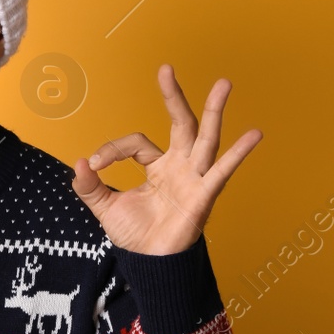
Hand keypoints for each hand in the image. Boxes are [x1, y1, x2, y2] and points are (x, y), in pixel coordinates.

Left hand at [72, 64, 260, 255]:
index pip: (137, 143)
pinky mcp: (203, 196)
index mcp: (158, 166)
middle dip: (174, 97)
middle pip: (180, 124)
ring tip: (223, 84)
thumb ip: (90, 186)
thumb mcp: (105, 208)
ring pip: (205, 139)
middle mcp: (179, 166)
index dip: (113, 149)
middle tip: (166, 69)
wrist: (150, 265)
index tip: (95, 164)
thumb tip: (79, 163)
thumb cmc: (136, 236)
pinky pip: (222, 172)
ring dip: (213, 111)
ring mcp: (194, 178)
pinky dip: (238, 154)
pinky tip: (254, 135)